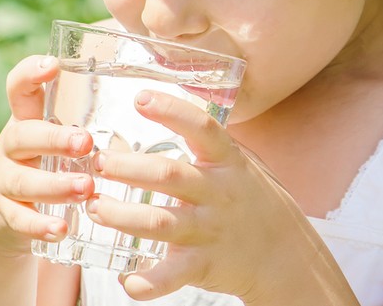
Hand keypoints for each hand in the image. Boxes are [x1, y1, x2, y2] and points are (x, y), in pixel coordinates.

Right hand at [0, 55, 95, 255]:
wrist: (7, 215)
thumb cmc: (49, 163)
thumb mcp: (58, 136)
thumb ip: (87, 117)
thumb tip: (150, 91)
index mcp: (27, 120)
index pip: (19, 88)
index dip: (30, 73)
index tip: (52, 64)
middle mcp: (11, 147)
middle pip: (21, 135)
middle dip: (53, 139)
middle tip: (85, 142)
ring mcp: (4, 182)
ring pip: (22, 181)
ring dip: (54, 185)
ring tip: (85, 188)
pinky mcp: (4, 216)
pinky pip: (20, 221)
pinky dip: (41, 226)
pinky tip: (63, 229)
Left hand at [82, 90, 327, 302]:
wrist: (286, 255)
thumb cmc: (256, 201)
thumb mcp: (243, 162)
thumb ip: (210, 142)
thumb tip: (171, 108)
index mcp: (228, 162)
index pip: (202, 128)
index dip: (171, 111)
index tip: (140, 99)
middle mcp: (218, 193)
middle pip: (169, 175)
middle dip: (128, 168)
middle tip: (99, 162)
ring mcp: (211, 230)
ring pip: (160, 222)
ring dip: (122, 216)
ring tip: (95, 207)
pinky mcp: (204, 265)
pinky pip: (172, 276)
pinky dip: (147, 282)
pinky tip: (126, 280)